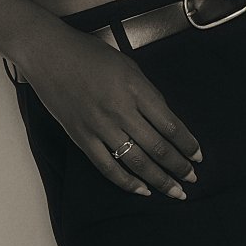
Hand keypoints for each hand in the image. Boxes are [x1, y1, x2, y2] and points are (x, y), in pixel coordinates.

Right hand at [16, 21, 202, 198]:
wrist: (48, 54)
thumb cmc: (88, 54)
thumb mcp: (128, 66)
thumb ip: (147, 94)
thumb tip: (164, 122)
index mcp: (135, 89)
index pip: (171, 125)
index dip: (188, 144)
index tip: (197, 155)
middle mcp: (120, 110)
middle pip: (157, 147)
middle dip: (179, 167)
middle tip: (192, 178)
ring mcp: (99, 126)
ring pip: (136, 162)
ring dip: (159, 180)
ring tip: (174, 191)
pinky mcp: (81, 137)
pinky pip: (107, 167)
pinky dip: (126, 182)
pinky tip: (142, 190)